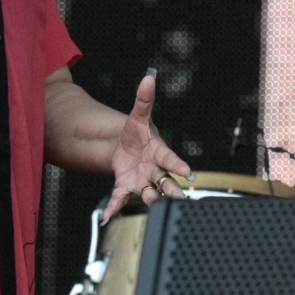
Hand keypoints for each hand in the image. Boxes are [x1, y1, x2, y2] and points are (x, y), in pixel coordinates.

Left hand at [101, 70, 193, 220]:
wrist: (125, 146)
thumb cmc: (137, 133)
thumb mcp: (138, 115)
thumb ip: (143, 99)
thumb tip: (148, 78)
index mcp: (159, 151)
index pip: (170, 158)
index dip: (178, 164)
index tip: (188, 171)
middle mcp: (154, 169)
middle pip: (166, 181)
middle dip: (173, 190)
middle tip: (180, 198)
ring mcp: (141, 180)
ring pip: (150, 194)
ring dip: (152, 201)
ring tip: (156, 209)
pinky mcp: (126, 186)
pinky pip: (121, 198)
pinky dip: (114, 208)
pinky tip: (106, 217)